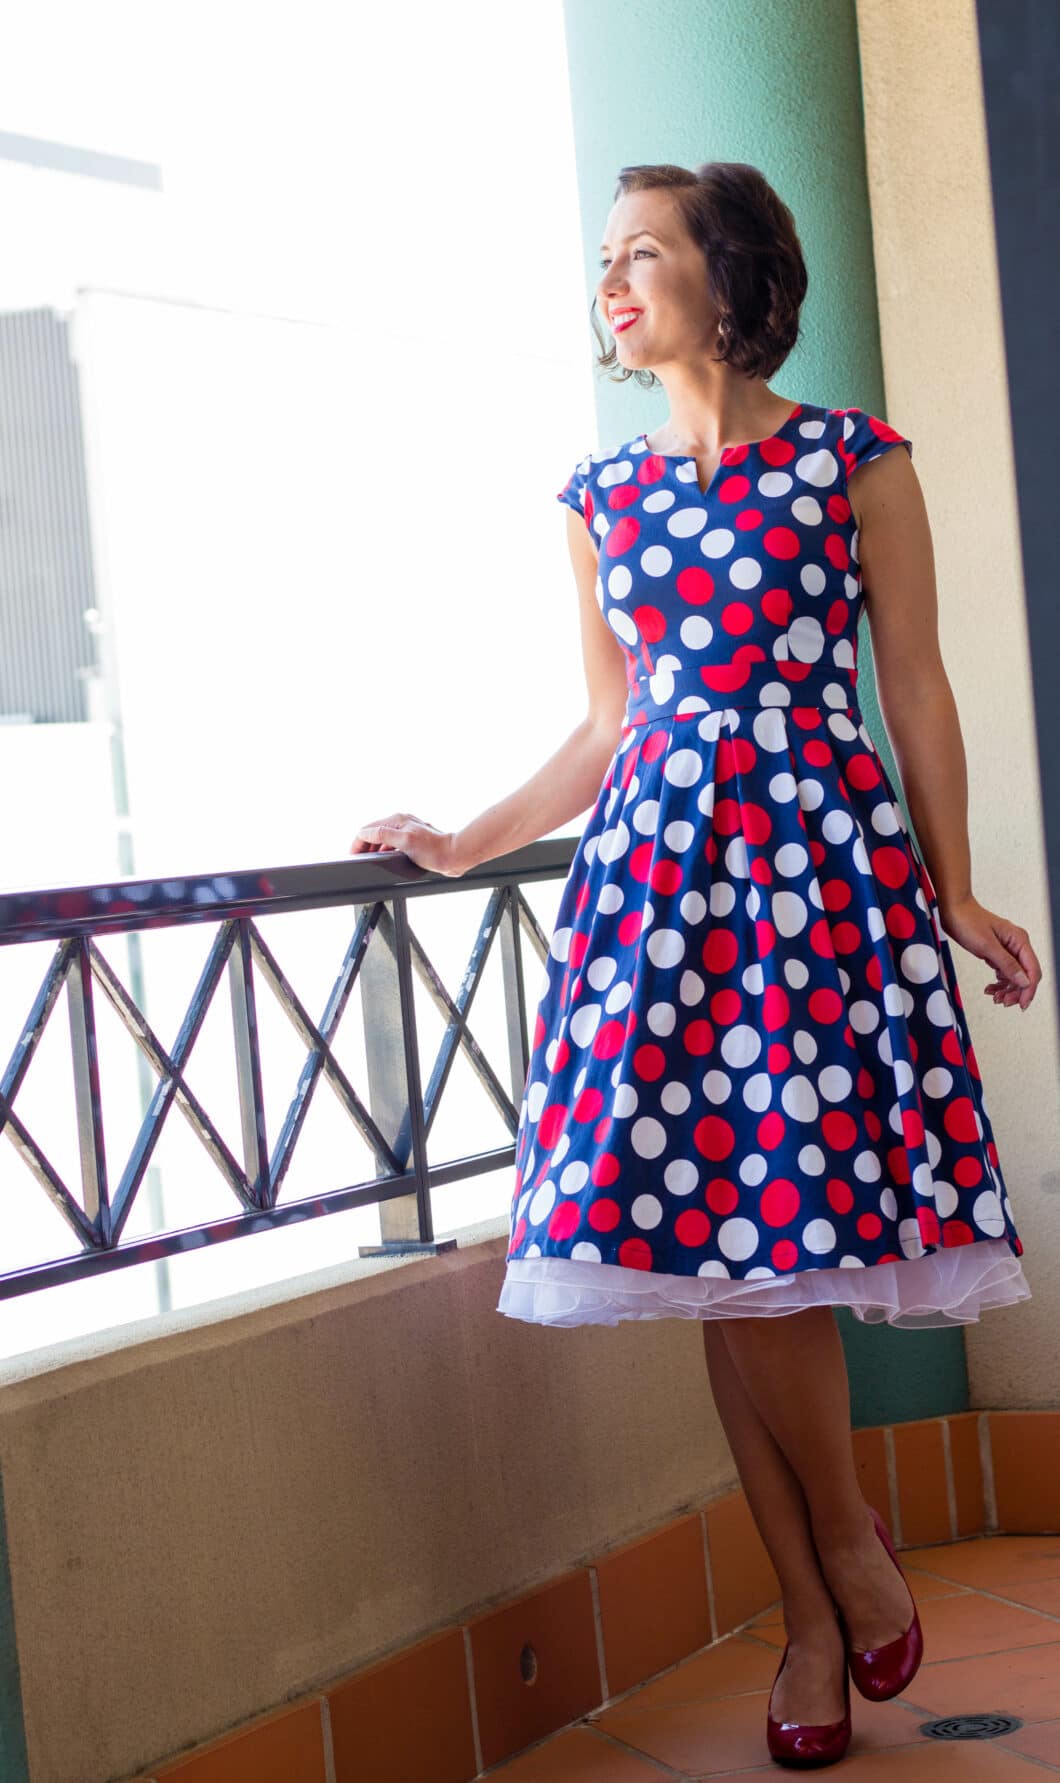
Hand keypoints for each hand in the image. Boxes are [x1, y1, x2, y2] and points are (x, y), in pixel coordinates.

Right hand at [349, 812, 465, 876]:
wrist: (454, 855)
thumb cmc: (433, 850)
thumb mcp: (404, 842)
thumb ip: (383, 836)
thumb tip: (364, 833)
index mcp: (397, 820)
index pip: (368, 829)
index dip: (358, 842)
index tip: (353, 855)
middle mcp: (401, 823)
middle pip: (374, 833)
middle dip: (364, 845)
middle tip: (359, 859)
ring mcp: (407, 831)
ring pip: (383, 839)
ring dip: (374, 848)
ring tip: (370, 860)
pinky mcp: (413, 841)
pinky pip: (393, 844)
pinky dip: (385, 851)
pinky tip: (386, 859)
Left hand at [938, 894, 1041, 1010]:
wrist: (953, 910)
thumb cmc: (968, 921)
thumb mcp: (987, 946)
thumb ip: (1007, 964)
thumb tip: (1024, 981)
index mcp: (1019, 941)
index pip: (1032, 970)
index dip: (1028, 989)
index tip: (1021, 1005)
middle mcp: (1017, 945)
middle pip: (1025, 975)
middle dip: (1016, 991)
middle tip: (1002, 1002)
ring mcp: (1007, 949)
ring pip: (1014, 975)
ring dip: (1007, 989)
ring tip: (994, 997)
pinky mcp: (997, 952)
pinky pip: (1004, 971)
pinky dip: (999, 982)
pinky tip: (990, 989)